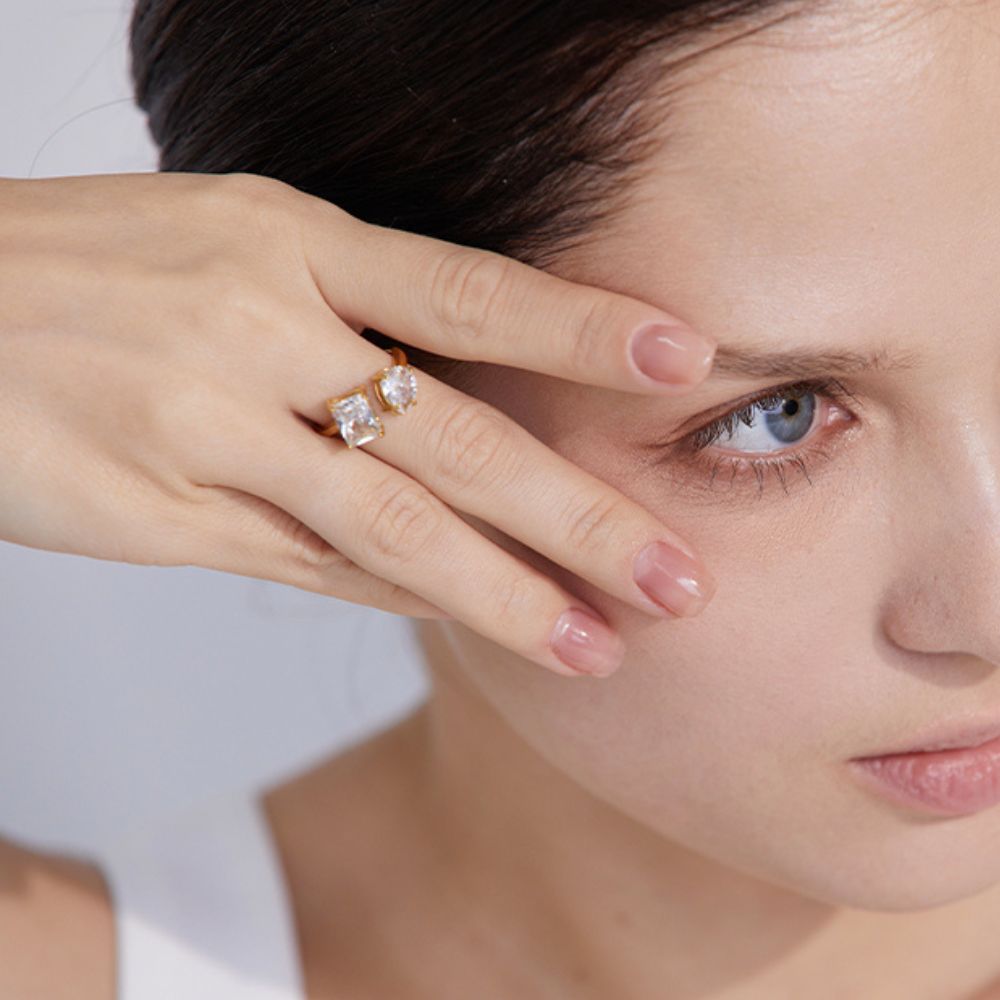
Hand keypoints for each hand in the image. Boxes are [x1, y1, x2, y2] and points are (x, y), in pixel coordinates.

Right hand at [0, 170, 716, 677]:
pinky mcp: (160, 516)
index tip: (687, 362)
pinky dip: (400, 600)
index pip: (467, 289)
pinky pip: (308, 568)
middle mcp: (258, 333)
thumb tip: (468, 390)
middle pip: (455, 435)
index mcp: (286, 241)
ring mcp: (207, 432)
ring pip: (390, 528)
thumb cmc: (96, 266)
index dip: (580, 327)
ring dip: (504, 596)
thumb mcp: (229, 239)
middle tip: (681, 576)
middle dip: (577, 513)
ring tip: (597, 647)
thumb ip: (347, 309)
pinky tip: (474, 626)